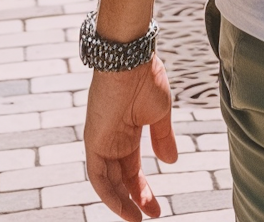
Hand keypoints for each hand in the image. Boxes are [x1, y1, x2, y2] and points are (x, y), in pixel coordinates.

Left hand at [84, 59, 176, 217]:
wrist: (130, 58)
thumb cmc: (146, 77)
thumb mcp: (160, 113)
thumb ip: (163, 138)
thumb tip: (171, 162)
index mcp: (127, 131)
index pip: (132, 168)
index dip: (143, 189)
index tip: (156, 207)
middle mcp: (111, 138)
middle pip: (120, 177)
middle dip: (135, 198)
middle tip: (151, 214)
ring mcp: (101, 140)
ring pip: (107, 181)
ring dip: (120, 202)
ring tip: (136, 219)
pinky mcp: (93, 139)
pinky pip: (97, 175)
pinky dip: (108, 194)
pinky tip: (123, 207)